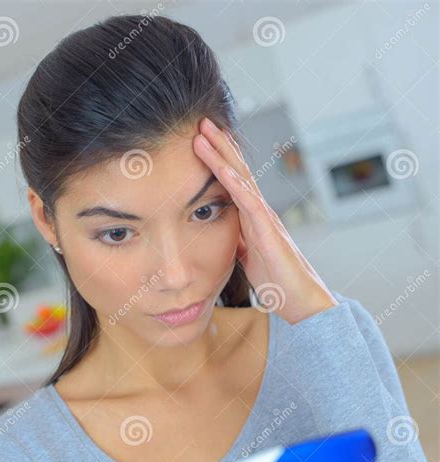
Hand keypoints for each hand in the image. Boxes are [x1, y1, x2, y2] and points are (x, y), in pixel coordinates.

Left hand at [193, 117, 338, 324]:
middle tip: (201, 121)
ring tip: (204, 132)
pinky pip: (248, 201)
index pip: (233, 182)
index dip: (218, 160)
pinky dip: (234, 182)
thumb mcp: (249, 257)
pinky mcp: (268, 231)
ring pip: (241, 178)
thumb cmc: (278, 281)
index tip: (201, 141)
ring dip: (222, 154)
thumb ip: (240, 242)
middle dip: (219, 145)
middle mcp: (260, 211)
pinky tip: (220, 166)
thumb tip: (226, 235)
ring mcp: (265, 218)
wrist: (300, 301)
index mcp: (253, 218)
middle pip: (237, 170)